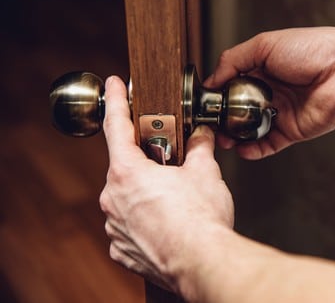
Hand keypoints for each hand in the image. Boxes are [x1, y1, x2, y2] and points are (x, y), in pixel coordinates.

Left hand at [99, 76, 233, 291]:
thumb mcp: (205, 172)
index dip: (116, 101)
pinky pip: (130, 226)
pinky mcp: (123, 249)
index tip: (114, 87)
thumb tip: (203, 136)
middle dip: (146, 162)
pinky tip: (167, 224)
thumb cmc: (201, 220)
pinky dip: (144, 221)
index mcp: (128, 172)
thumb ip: (201, 147)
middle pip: (125, 167)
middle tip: (170, 164)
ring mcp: (115, 226)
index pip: (117, 126)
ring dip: (146, 194)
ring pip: (128, 199)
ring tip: (175, 202)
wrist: (204, 263)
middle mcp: (113, 198)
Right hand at [205, 27, 334, 159]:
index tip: (206, 105)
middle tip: (212, 126)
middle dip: (224, 120)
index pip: (232, 86)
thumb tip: (212, 79)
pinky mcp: (292, 131)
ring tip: (224, 140)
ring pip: (251, 130)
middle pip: (239, 111)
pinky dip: (254, 150)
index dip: (218, 96)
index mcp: (263, 70)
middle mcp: (271, 92)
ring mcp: (281, 112)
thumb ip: (233, 60)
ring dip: (235, 137)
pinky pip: (268, 144)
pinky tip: (243, 149)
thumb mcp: (264, 45)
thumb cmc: (312, 50)